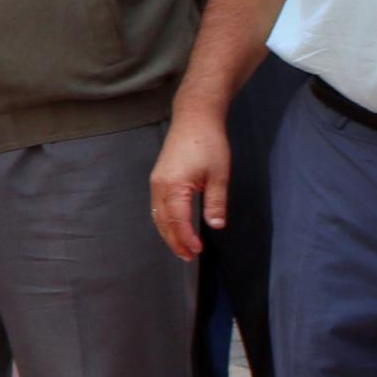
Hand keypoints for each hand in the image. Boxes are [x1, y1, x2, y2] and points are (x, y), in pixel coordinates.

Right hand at [149, 109, 229, 261]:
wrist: (194, 118)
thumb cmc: (209, 144)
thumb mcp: (219, 175)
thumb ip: (216, 203)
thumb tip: (216, 226)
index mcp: (174, 187)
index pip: (178, 221)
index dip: (187, 239)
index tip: (198, 252)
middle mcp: (159, 186)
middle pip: (163, 221)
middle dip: (174, 241)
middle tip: (188, 257)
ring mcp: (156, 182)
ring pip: (157, 215)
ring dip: (168, 233)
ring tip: (182, 247)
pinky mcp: (158, 178)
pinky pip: (157, 205)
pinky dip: (164, 220)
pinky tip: (175, 226)